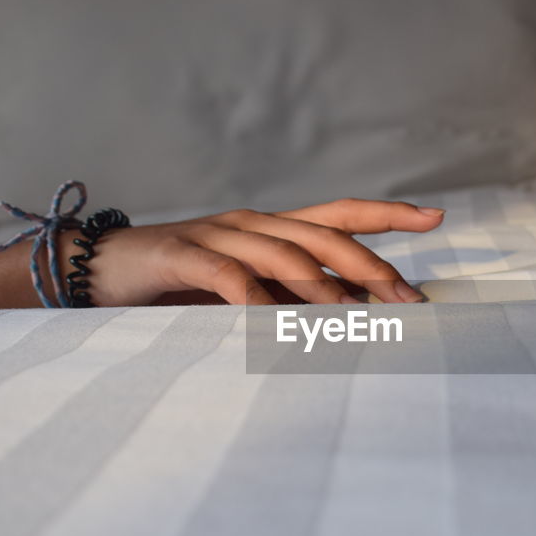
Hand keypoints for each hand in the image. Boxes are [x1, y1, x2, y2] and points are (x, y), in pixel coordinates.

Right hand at [74, 198, 444, 305]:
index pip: (340, 214)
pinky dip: (252, 297)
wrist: (100, 272)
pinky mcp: (180, 255)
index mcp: (273, 230)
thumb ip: (292, 299)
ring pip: (283, 252)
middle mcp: (253, 225)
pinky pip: (225, 274)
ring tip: (354, 316)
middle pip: (323, 236)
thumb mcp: (247, 294)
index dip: (387, 214)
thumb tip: (354, 318)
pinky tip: (271, 321)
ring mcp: (217, 235)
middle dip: (370, 266)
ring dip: (322, 286)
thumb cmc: (181, 288)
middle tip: (406, 300)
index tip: (435, 217)